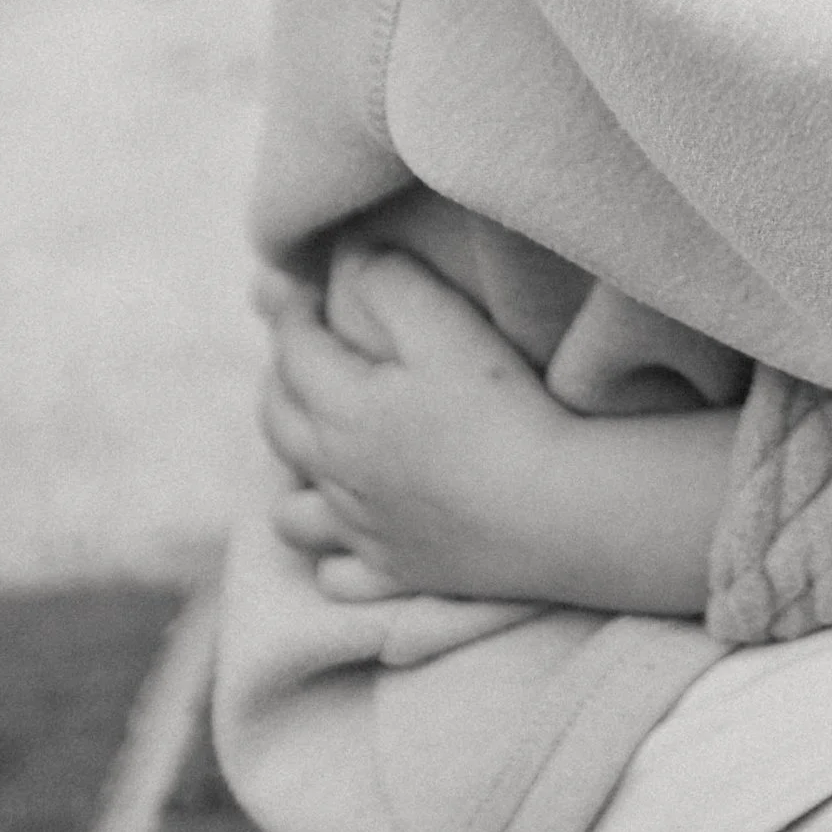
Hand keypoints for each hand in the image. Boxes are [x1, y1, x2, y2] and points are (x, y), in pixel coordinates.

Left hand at [261, 242, 574, 604]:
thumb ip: (388, 281)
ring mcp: (365, 532)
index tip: (308, 289)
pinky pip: (337, 576)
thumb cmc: (503, 411)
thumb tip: (348, 255)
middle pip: (278, 426)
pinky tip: (351, 535)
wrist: (554, 510)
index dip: (294, 311)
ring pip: (292, 511)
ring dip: (292, 475)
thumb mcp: (447, 325)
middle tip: (302, 352)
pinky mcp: (400, 574)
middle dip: (280, 381)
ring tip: (317, 448)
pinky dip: (332, 556)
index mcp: (341, 410)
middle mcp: (337, 476)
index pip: (292, 350)